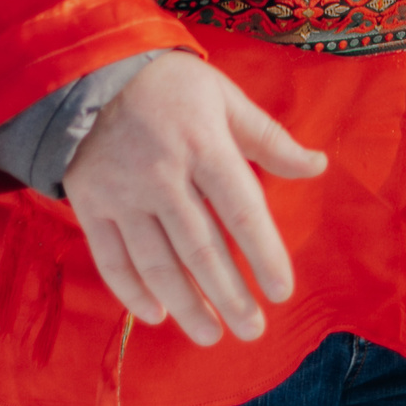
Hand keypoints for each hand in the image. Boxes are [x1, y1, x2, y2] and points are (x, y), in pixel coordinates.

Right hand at [61, 53, 326, 346]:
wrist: (88, 70)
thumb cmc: (169, 84)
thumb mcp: (224, 97)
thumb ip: (269, 138)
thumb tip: (318, 166)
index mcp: (203, 144)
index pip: (240, 210)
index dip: (263, 253)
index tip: (282, 290)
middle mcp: (162, 174)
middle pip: (200, 248)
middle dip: (230, 296)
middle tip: (252, 329)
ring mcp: (122, 194)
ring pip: (157, 263)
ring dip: (186, 305)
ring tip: (211, 335)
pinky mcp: (91, 205)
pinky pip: (111, 258)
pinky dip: (132, 292)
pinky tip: (155, 316)